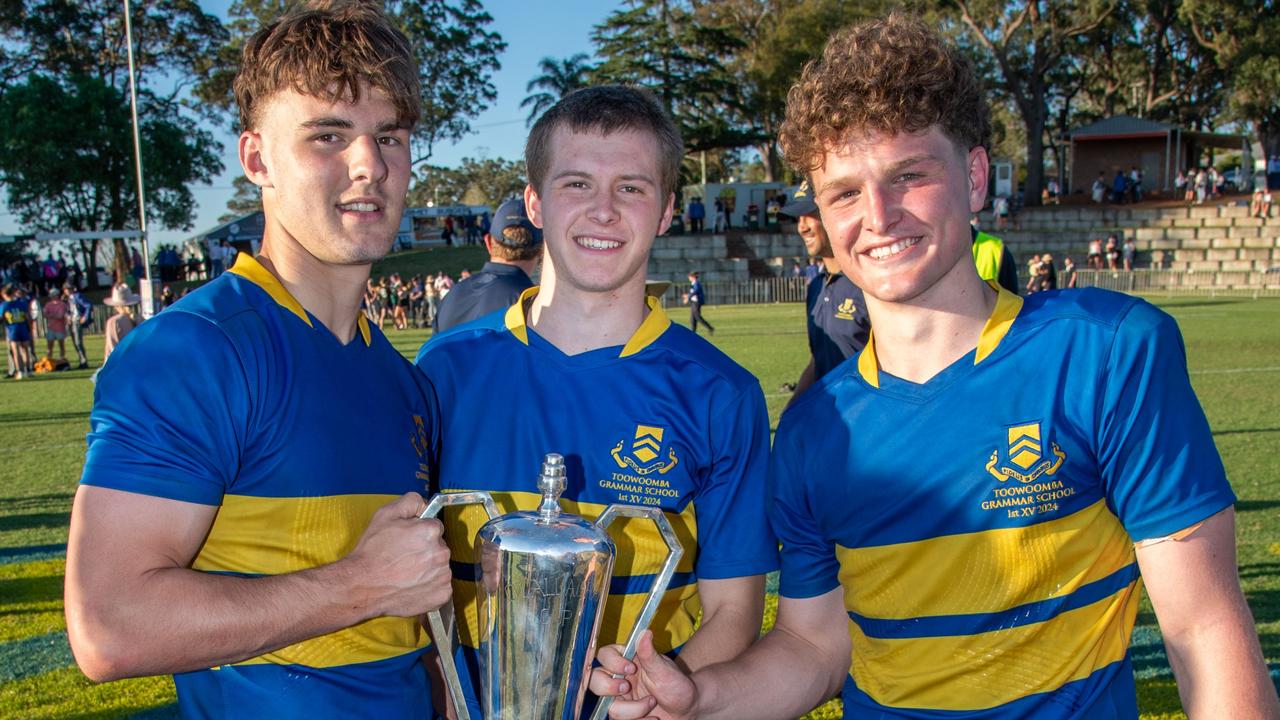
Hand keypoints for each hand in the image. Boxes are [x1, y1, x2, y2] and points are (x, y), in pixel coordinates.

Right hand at [341, 493, 451, 617]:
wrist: (362, 585)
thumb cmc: (372, 553)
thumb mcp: (385, 514)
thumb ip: (410, 501)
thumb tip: (424, 504)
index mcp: (431, 532)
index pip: (435, 527)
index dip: (420, 533)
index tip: (408, 541)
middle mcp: (442, 553)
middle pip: (439, 547)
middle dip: (425, 550)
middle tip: (404, 557)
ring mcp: (443, 576)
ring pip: (440, 567)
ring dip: (428, 568)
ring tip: (406, 573)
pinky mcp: (441, 595)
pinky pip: (441, 586)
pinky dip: (430, 587)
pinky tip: (412, 585)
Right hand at [590, 631, 696, 719]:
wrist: (686, 710)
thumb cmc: (676, 685)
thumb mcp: (664, 670)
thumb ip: (650, 654)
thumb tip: (646, 632)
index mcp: (626, 661)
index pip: (605, 655)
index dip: (612, 662)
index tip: (631, 667)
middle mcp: (619, 678)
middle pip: (595, 681)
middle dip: (609, 687)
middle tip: (626, 688)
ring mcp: (619, 699)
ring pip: (610, 707)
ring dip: (633, 710)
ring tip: (652, 704)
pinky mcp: (624, 716)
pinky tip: (653, 718)